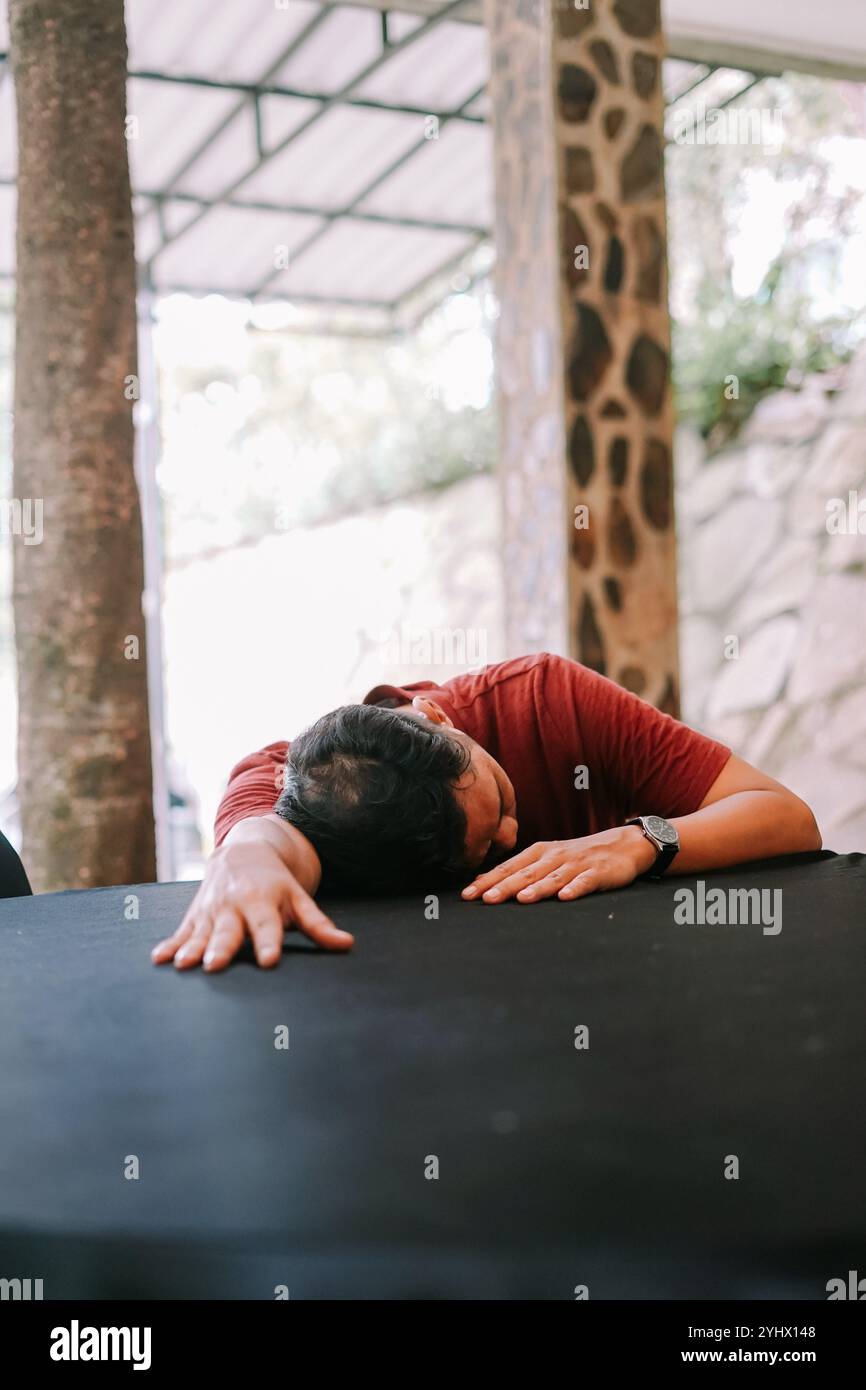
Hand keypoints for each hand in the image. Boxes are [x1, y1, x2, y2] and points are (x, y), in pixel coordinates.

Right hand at [152, 840, 353, 971]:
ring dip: (192, 948)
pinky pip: (181, 931)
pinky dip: (170, 945)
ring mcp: (212, 911)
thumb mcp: (299, 899)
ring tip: (184, 964)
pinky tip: (159, 959)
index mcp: (263, 903)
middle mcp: (235, 906)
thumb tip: (347, 945)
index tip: (268, 961)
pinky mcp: (196, 915)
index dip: (268, 942)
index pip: (267, 927)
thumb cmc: (277, 883)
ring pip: (201, 933)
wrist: (242, 851)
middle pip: (229, 931)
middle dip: (222, 948)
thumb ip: (319, 925)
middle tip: (215, 965)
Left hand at [461, 825, 655, 903]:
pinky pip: (585, 882)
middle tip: (486, 899)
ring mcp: (576, 864)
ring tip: (521, 899)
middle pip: (526, 873)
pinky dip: (575, 888)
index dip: (487, 881)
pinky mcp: (599, 873)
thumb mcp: (546, 859)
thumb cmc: (578, 856)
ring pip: (553, 877)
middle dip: (505, 886)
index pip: (508, 868)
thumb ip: (519, 871)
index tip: (467, 895)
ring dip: (537, 888)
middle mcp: (554, 856)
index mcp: (539, 853)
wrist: (622, 844)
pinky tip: (565, 897)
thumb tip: (484, 882)